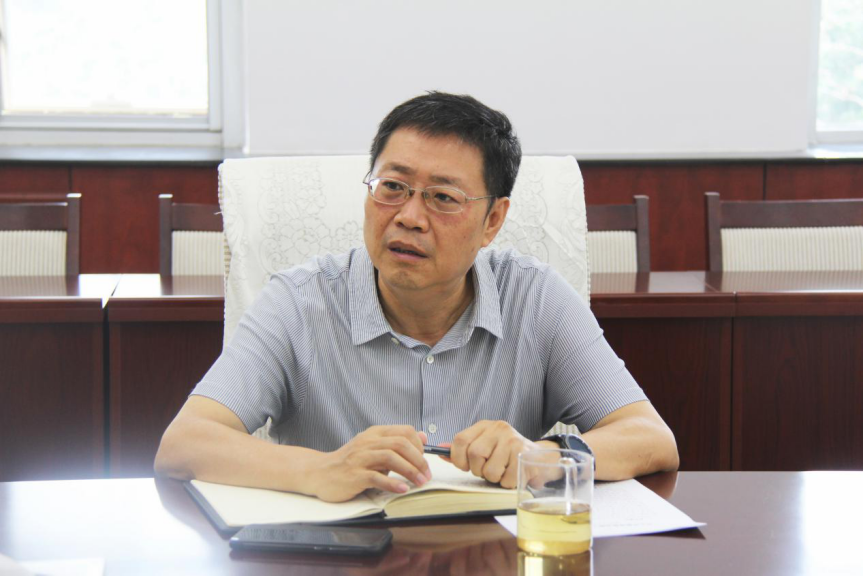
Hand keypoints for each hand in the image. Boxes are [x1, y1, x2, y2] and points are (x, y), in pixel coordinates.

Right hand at [309, 425, 430, 501]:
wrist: (320, 473)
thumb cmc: (349, 462)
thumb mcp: (373, 447)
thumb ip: (396, 443)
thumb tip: (423, 436)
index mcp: (374, 433)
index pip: (404, 431)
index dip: (419, 445)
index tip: (425, 460)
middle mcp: (368, 442)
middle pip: (400, 444)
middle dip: (419, 460)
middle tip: (426, 475)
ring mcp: (360, 458)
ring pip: (391, 458)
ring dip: (410, 471)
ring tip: (419, 482)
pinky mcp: (354, 475)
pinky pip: (376, 477)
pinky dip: (392, 484)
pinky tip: (402, 489)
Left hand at [447, 420, 554, 487]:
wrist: (538, 457)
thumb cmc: (506, 454)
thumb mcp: (484, 445)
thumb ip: (462, 449)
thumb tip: (440, 450)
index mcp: (485, 426)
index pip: (460, 439)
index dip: (458, 458)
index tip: (465, 466)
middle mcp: (499, 428)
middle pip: (474, 454)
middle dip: (478, 470)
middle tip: (487, 470)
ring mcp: (513, 440)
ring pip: (489, 470)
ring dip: (494, 478)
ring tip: (502, 471)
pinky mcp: (524, 455)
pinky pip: (506, 480)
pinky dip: (507, 483)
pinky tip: (513, 474)